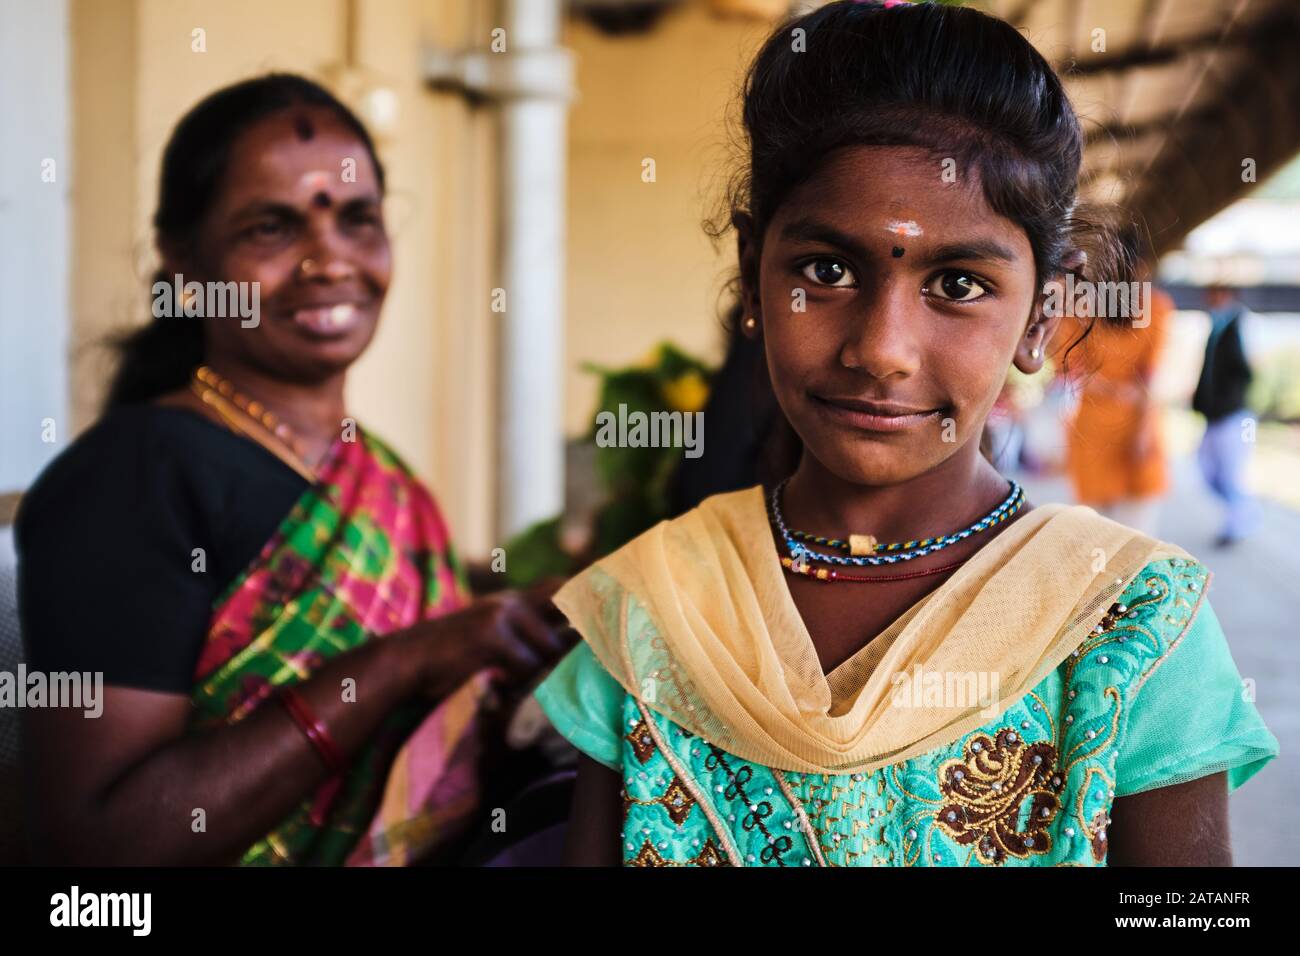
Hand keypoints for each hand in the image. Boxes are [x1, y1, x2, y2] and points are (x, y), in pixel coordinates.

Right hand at [403, 592, 577, 700]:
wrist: (407, 661)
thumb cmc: (451, 659)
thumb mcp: (492, 642)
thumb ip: (525, 640)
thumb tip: (571, 648)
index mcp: (512, 601)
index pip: (561, 589)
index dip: (585, 599)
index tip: (605, 616)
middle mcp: (510, 601)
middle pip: (565, 605)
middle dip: (581, 628)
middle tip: (592, 651)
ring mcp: (500, 614)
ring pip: (547, 649)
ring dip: (539, 673)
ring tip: (513, 681)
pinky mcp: (490, 634)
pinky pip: (524, 665)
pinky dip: (515, 682)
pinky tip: (497, 686)